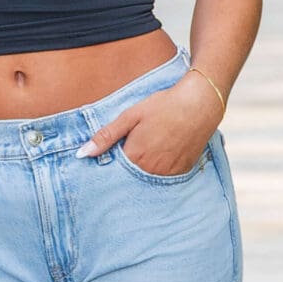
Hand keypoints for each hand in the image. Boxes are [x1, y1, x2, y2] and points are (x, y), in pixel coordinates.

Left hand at [75, 75, 218, 177]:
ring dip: (144, 169)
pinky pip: (166, 177)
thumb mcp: (131, 116)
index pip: (113, 171)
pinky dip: (161, 169)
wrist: (199, 104)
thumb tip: (82, 153)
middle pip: (131, 176)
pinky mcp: (182, 171)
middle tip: (136, 147)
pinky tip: (164, 152)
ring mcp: (168, 173)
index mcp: (134, 156)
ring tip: (151, 148)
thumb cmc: (163, 106)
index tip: (111, 156)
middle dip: (127, 168)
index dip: (111, 163)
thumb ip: (106, 136)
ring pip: (148, 178)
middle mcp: (151, 170)